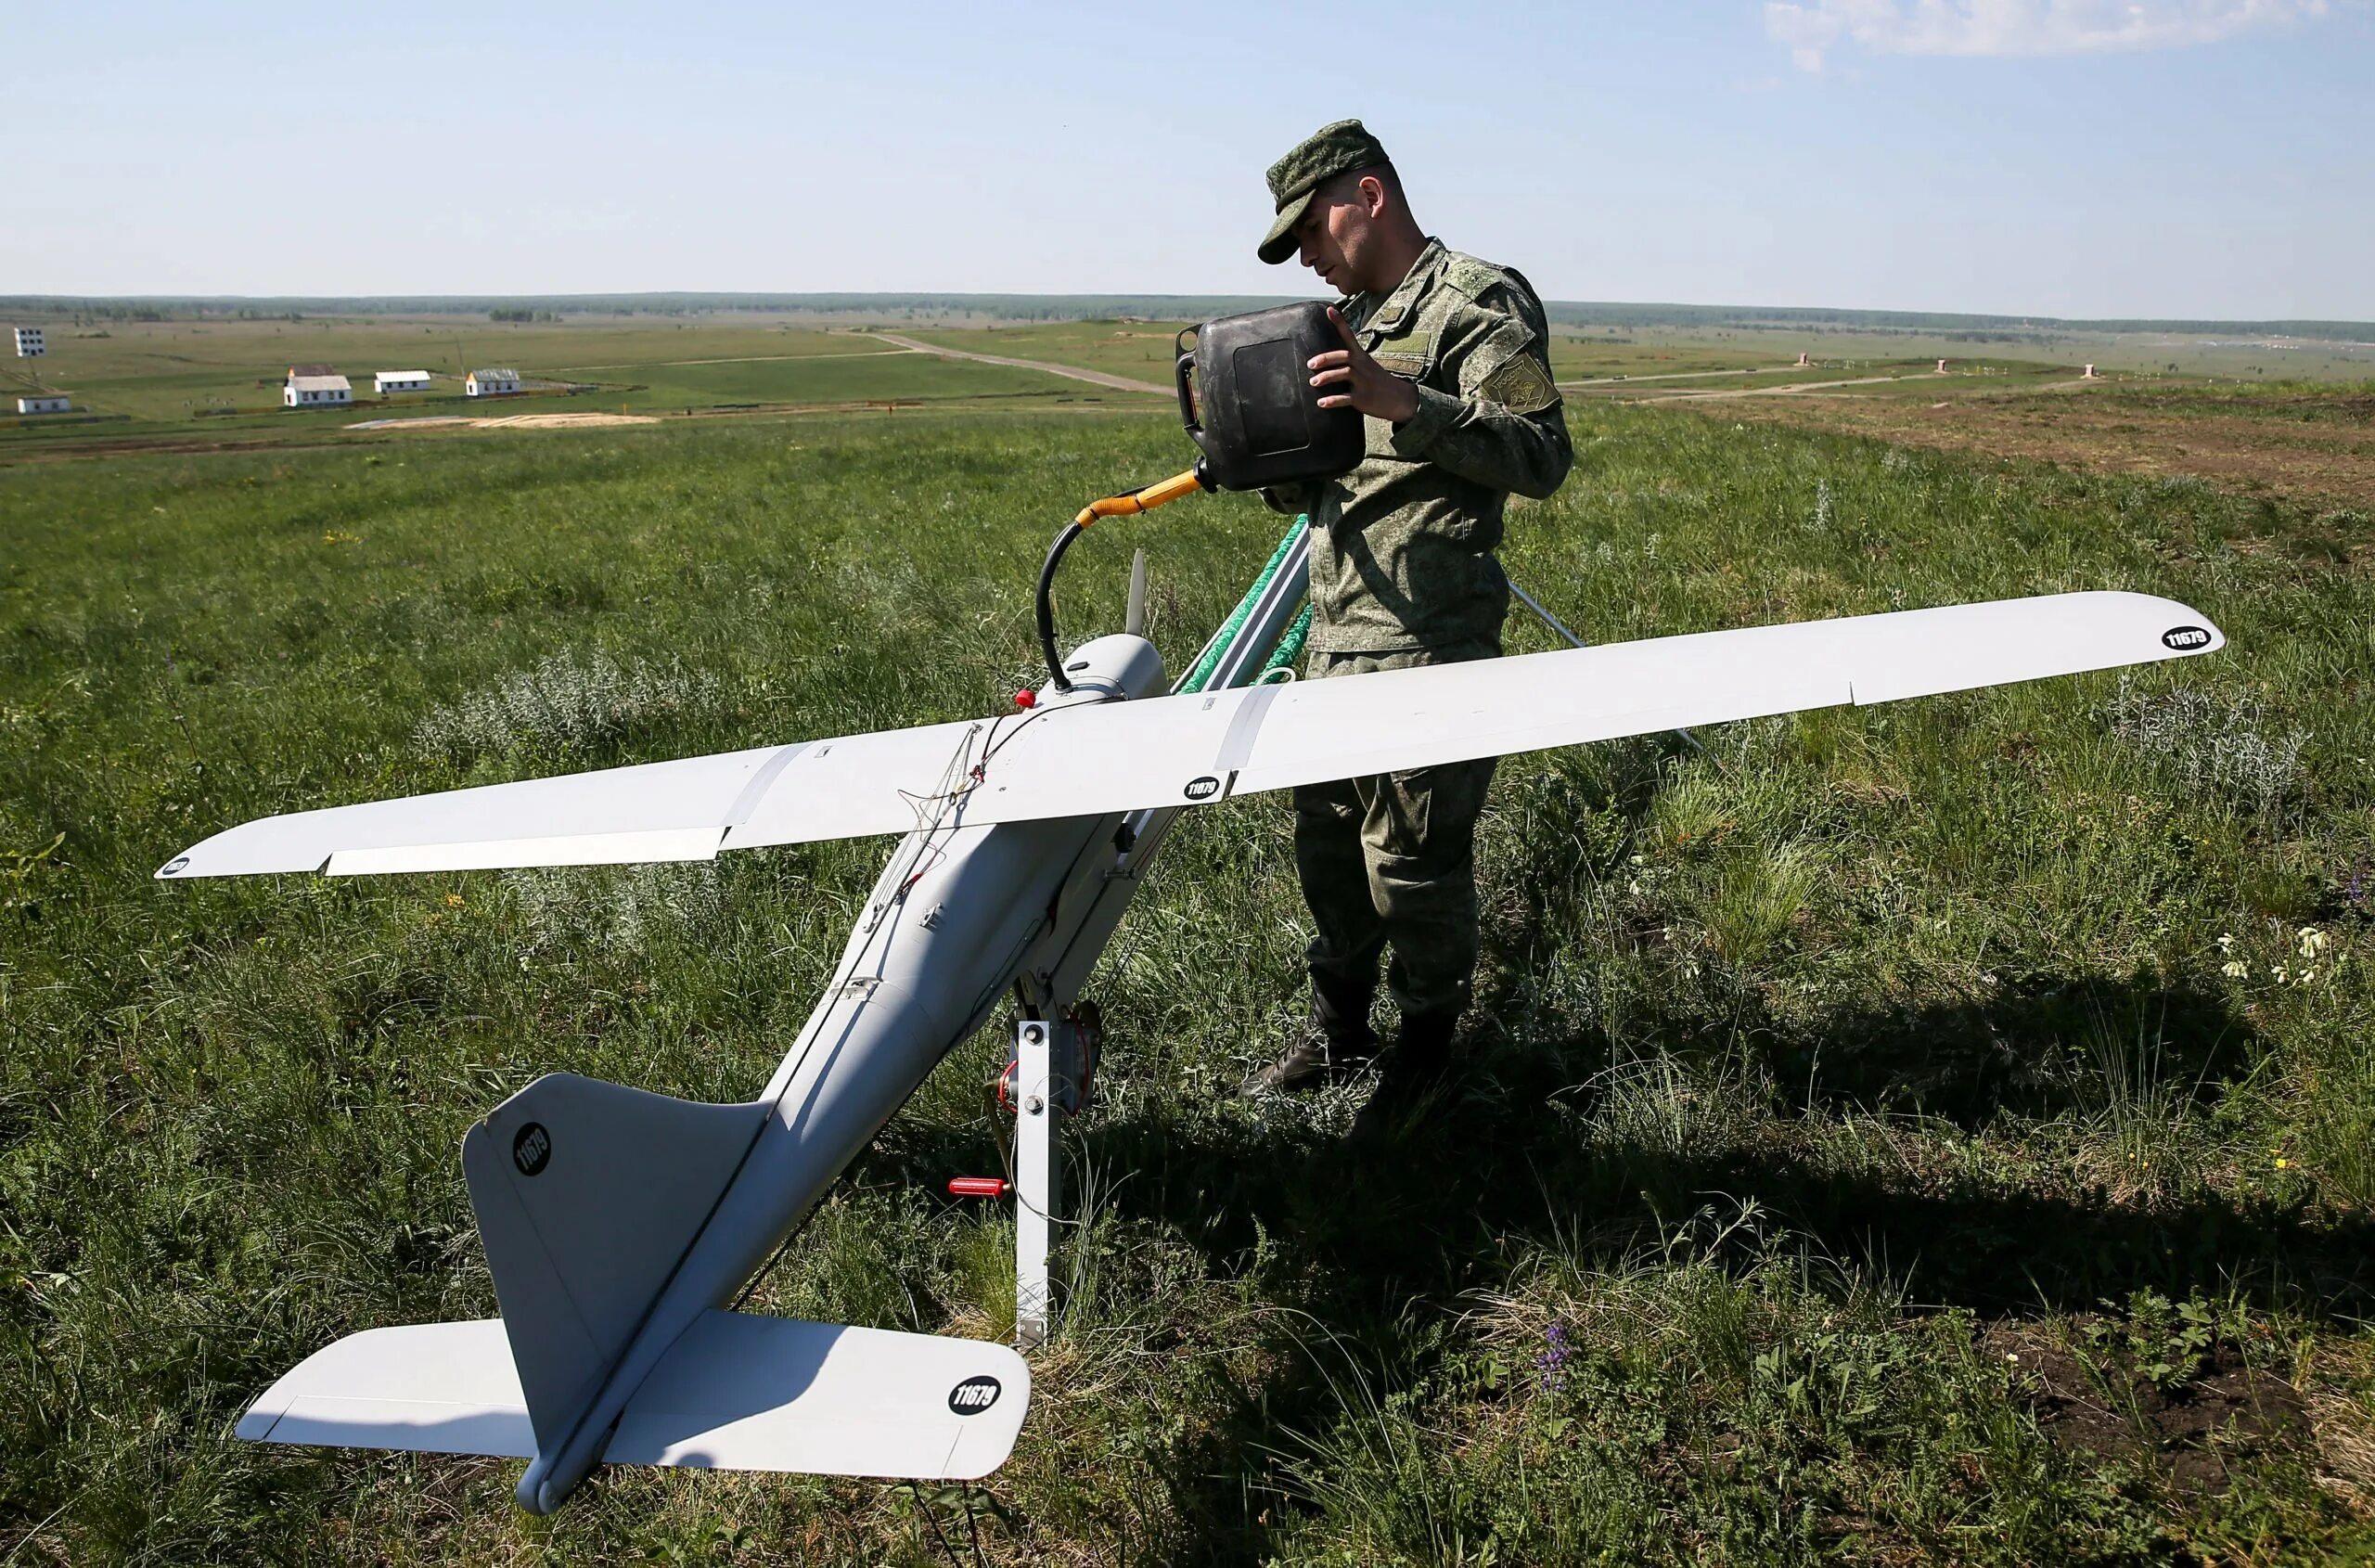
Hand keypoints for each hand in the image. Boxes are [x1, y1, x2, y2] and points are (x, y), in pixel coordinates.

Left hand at [1308, 306, 1418, 424]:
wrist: (1400, 398)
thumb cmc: (1378, 382)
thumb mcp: (1367, 366)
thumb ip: (1350, 361)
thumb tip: (1328, 359)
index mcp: (1361, 357)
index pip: (1349, 336)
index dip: (1340, 322)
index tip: (1329, 309)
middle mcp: (1362, 366)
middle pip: (1344, 356)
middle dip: (1326, 358)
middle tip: (1310, 364)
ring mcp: (1364, 382)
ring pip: (1344, 374)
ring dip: (1327, 377)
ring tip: (1313, 382)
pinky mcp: (1363, 398)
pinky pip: (1346, 398)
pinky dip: (1333, 400)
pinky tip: (1322, 402)